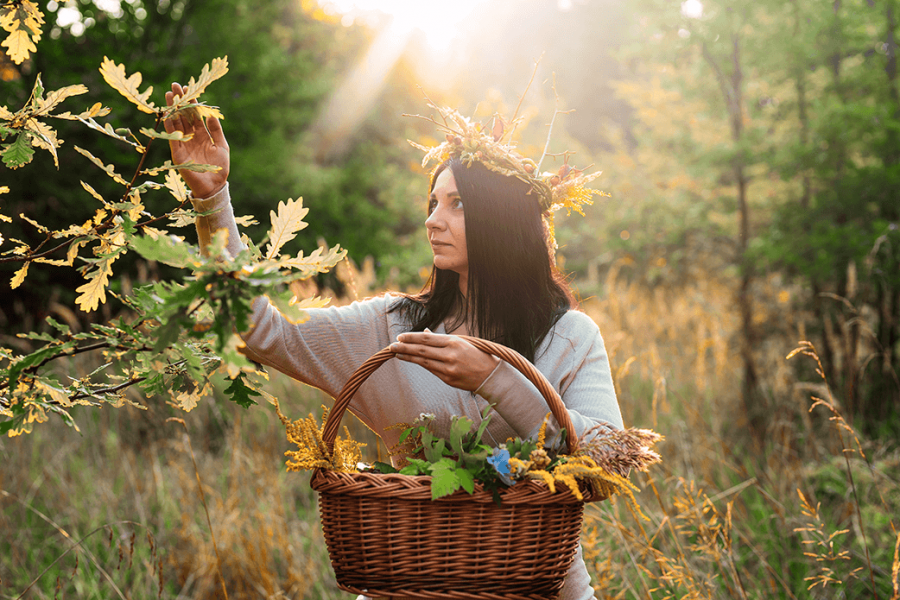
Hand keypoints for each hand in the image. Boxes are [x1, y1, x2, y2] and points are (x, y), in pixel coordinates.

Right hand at [164, 82, 229, 198]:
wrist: (214, 185)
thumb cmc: (220, 167)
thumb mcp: (221, 145)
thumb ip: (216, 130)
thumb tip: (211, 113)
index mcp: (202, 135)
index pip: (195, 115)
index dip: (191, 103)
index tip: (188, 89)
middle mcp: (191, 137)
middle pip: (183, 115)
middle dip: (180, 101)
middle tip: (175, 86)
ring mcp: (183, 143)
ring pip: (176, 122)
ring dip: (173, 109)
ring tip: (170, 95)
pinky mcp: (177, 152)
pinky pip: (172, 135)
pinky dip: (170, 124)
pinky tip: (168, 113)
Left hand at [390, 330, 500, 391]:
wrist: (491, 376)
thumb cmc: (477, 355)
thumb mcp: (462, 342)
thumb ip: (442, 339)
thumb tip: (425, 333)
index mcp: (454, 342)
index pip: (427, 339)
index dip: (412, 337)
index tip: (400, 337)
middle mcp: (450, 355)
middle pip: (422, 350)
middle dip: (405, 347)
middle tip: (391, 345)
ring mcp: (449, 368)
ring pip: (423, 361)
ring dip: (408, 357)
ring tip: (396, 353)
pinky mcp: (448, 379)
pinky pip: (431, 370)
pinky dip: (420, 364)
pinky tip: (410, 360)